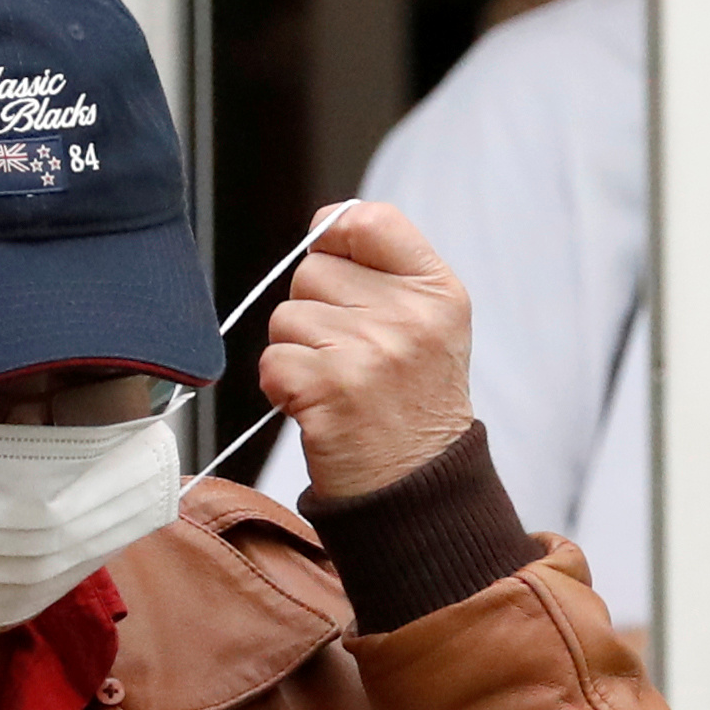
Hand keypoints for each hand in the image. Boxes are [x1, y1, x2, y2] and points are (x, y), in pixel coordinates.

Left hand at [258, 201, 476, 499]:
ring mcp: (369, 351)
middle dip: (314, 310)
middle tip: (347, 355)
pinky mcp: (329, 388)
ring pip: (285, 317)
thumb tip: (321, 229)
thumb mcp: (430, 326)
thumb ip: (386, 272)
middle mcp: (408, 316)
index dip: (336, 234)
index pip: (371, 220)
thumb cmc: (413, 405)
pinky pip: (271, 362)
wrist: (419, 489)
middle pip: (312, 270)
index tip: (336, 263)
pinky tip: (317, 408)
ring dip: (296, 353)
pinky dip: (282, 388)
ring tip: (335, 385)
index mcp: (437, 292)